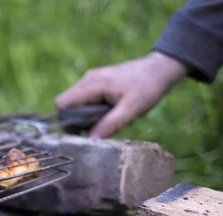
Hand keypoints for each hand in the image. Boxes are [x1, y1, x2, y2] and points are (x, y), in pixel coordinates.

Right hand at [55, 52, 189, 138]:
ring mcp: (91, 79)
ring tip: (107, 117)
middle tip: (98, 126)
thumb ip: (111, 124)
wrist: (160, 68)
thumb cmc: (148, 87)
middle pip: (67, 104)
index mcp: (93, 84)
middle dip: (77, 119)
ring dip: (86, 115)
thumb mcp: (132, 109)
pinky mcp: (96, 82)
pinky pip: (85, 99)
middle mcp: (87, 79)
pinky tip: (109, 111)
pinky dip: (92, 109)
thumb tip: (91, 140)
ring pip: (75, 102)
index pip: (63, 103)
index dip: (67, 120)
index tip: (83, 130)